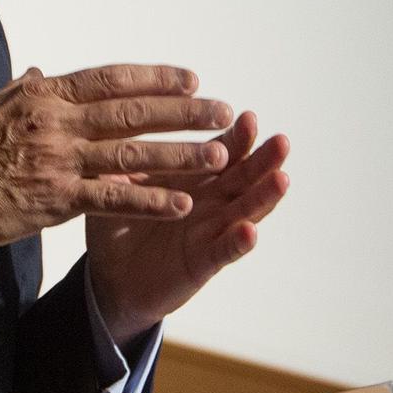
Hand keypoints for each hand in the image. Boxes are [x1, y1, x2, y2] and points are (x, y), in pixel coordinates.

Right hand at [0, 65, 232, 250]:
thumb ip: (24, 92)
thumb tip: (38, 74)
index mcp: (44, 95)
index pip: (111, 79)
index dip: (155, 78)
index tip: (191, 77)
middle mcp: (57, 121)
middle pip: (133, 111)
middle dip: (183, 110)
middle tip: (222, 110)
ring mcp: (58, 159)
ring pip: (132, 153)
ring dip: (180, 154)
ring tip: (219, 153)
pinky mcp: (54, 199)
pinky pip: (113, 198)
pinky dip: (150, 200)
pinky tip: (183, 203)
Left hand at [85, 111, 290, 344]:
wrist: (110, 277)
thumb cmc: (119, 226)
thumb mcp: (119, 185)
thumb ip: (125, 155)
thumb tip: (112, 115)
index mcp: (195, 177)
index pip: (223, 152)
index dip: (238, 137)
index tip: (248, 117)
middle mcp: (212, 202)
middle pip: (245, 177)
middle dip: (265, 159)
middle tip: (281, 142)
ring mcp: (212, 232)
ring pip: (245, 211)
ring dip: (264, 196)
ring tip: (281, 178)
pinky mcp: (204, 262)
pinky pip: (225, 251)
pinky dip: (238, 241)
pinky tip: (249, 230)